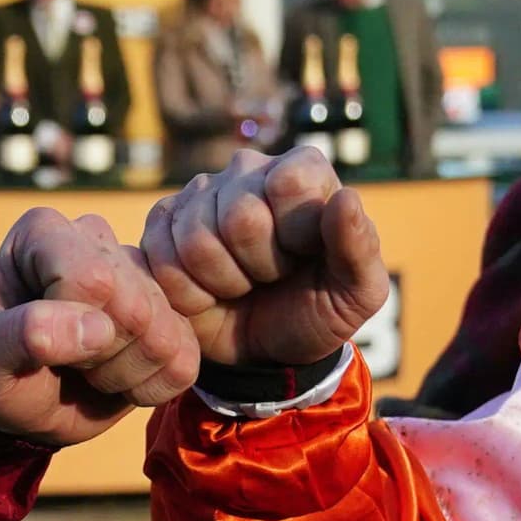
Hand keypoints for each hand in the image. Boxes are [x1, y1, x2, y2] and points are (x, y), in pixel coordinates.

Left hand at [0, 207, 201, 444]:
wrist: (26, 405)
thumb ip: (18, 336)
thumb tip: (96, 329)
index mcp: (43, 232)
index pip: (90, 278)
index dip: (68, 327)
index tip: (39, 341)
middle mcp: (97, 239)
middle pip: (133, 309)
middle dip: (97, 355)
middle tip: (65, 360)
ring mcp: (142, 275)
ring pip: (163, 337)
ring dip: (122, 374)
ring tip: (88, 368)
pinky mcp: (174, 315)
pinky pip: (187, 361)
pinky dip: (150, 387)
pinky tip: (118, 377)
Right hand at [139, 146, 390, 369]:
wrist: (264, 351)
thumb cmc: (315, 311)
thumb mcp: (356, 294)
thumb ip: (360, 247)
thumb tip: (346, 198)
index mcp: (304, 170)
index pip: (290, 183)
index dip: (294, 235)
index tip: (303, 256)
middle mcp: (249, 169)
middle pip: (240, 217)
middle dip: (259, 267)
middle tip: (270, 277)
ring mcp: (200, 192)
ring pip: (197, 241)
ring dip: (223, 282)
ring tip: (241, 285)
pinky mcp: (163, 221)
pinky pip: (160, 257)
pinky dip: (187, 292)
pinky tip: (207, 291)